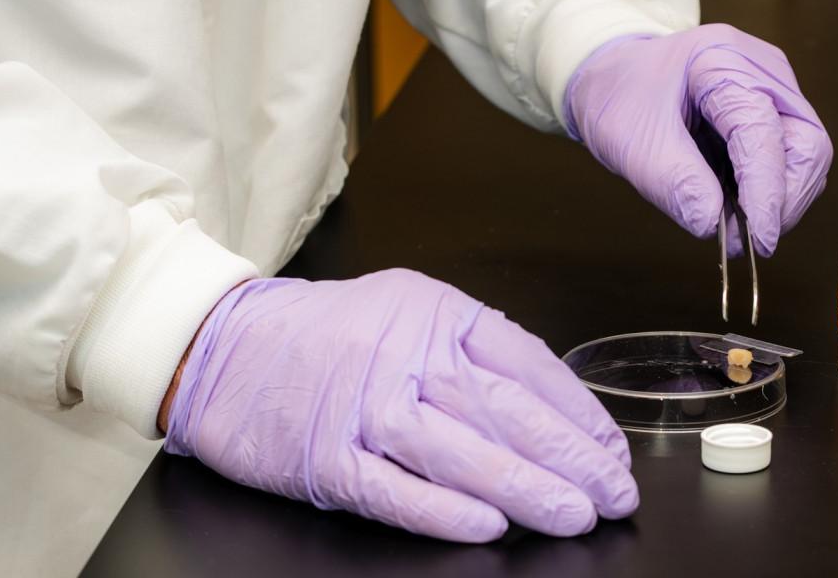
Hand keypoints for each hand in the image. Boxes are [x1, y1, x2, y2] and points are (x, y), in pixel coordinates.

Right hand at [163, 269, 636, 541]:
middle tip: (615, 493)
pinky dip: (447, 512)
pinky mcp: (328, 459)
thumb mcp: (409, 309)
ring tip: (577, 515)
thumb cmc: (326, 334)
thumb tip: (550, 405)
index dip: (579, 413)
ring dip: (529, 490)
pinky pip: (398, 492)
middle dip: (573, 458)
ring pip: (464, 454)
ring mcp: (366, 410)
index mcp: (437, 315)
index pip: (529, 365)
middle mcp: (407, 358)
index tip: (612, 449)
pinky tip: (491, 527)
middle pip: (508, 413)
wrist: (222, 347)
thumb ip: (474, 349)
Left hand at [565, 24, 832, 256]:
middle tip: (751, 239)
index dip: (767, 191)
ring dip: (780, 201)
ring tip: (738, 227)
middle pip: (806, 143)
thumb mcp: (634, 144)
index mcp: (723, 61)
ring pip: (806, 157)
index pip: (764, 132)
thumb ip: (675, 182)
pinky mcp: (773, 115)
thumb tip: (713, 225)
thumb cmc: (621, 96)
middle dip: (785, 200)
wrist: (614, 78)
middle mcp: (761, 71)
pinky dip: (770, 193)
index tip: (760, 239)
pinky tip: (740, 208)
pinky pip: (789, 161)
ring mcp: (773, 92)